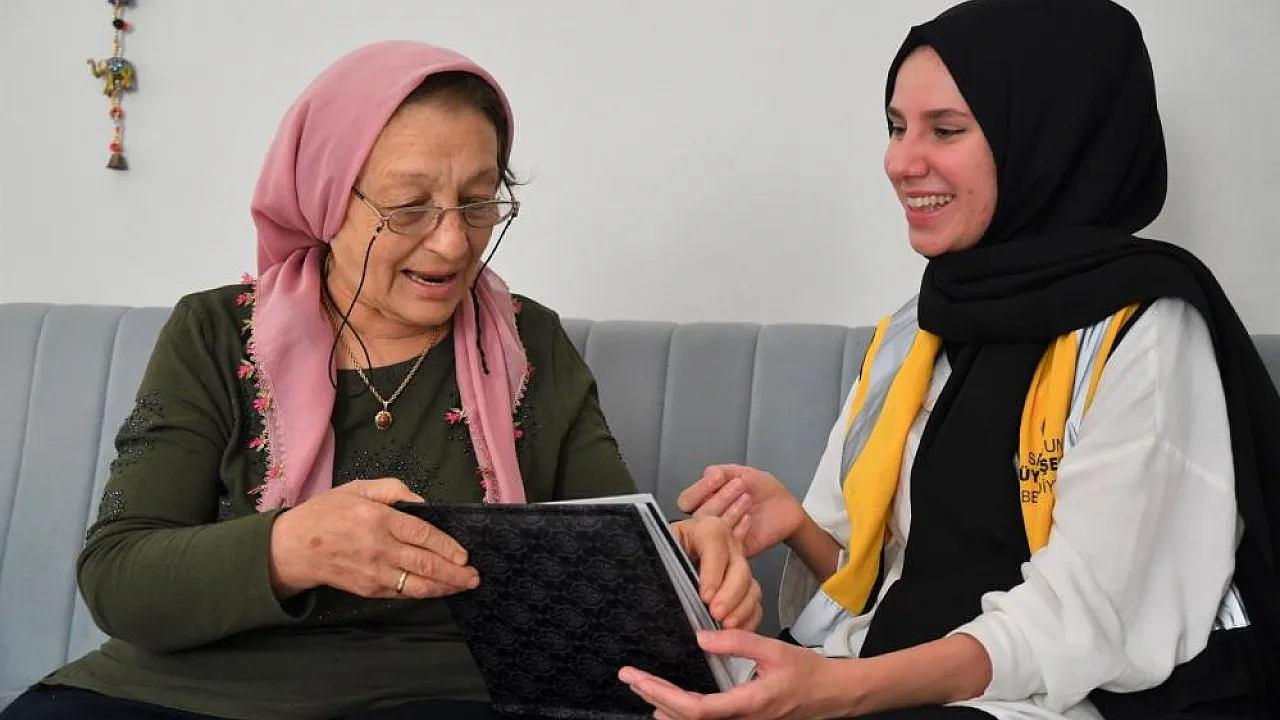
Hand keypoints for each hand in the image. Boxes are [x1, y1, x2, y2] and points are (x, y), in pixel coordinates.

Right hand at [268, 477, 479, 599]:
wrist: (292, 548)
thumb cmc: (326, 514)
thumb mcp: (357, 488)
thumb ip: (393, 490)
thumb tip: (423, 503)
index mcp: (377, 519)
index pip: (422, 534)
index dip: (448, 546)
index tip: (464, 554)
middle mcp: (378, 548)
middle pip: (425, 564)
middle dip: (455, 573)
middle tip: (475, 575)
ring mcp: (372, 573)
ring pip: (417, 585)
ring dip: (444, 588)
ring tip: (464, 586)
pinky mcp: (367, 590)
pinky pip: (401, 593)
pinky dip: (423, 592)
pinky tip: (438, 589)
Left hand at [619, 629, 855, 719]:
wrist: (833, 694)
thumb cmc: (807, 673)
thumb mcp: (774, 650)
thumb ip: (737, 641)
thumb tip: (700, 636)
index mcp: (746, 704)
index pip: (695, 709)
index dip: (663, 695)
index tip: (640, 678)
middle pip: (686, 718)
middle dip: (653, 696)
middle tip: (628, 676)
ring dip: (663, 704)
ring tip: (640, 685)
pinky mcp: (741, 718)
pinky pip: (703, 719)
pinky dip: (680, 710)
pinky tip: (665, 702)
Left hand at [670, 516, 762, 630]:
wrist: (668, 562)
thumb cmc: (664, 556)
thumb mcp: (662, 548)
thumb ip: (666, 557)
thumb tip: (666, 573)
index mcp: (706, 530)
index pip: (716, 546)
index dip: (713, 573)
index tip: (705, 597)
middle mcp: (728, 545)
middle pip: (740, 569)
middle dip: (730, 595)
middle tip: (716, 614)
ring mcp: (738, 567)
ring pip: (751, 586)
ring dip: (741, 609)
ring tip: (725, 625)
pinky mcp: (743, 586)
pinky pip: (754, 603)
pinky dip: (748, 618)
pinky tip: (734, 629)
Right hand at [678, 465, 805, 558]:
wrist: (785, 507)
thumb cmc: (763, 491)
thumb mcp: (741, 472)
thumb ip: (720, 471)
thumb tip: (706, 474)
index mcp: (705, 501)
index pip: (686, 501)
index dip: (700, 489)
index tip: (718, 478)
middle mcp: (708, 520)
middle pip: (697, 515)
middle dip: (720, 497)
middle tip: (740, 486)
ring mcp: (720, 536)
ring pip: (710, 530)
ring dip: (729, 510)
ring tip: (747, 498)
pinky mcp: (734, 550)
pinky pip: (728, 545)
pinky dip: (739, 529)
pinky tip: (749, 517)